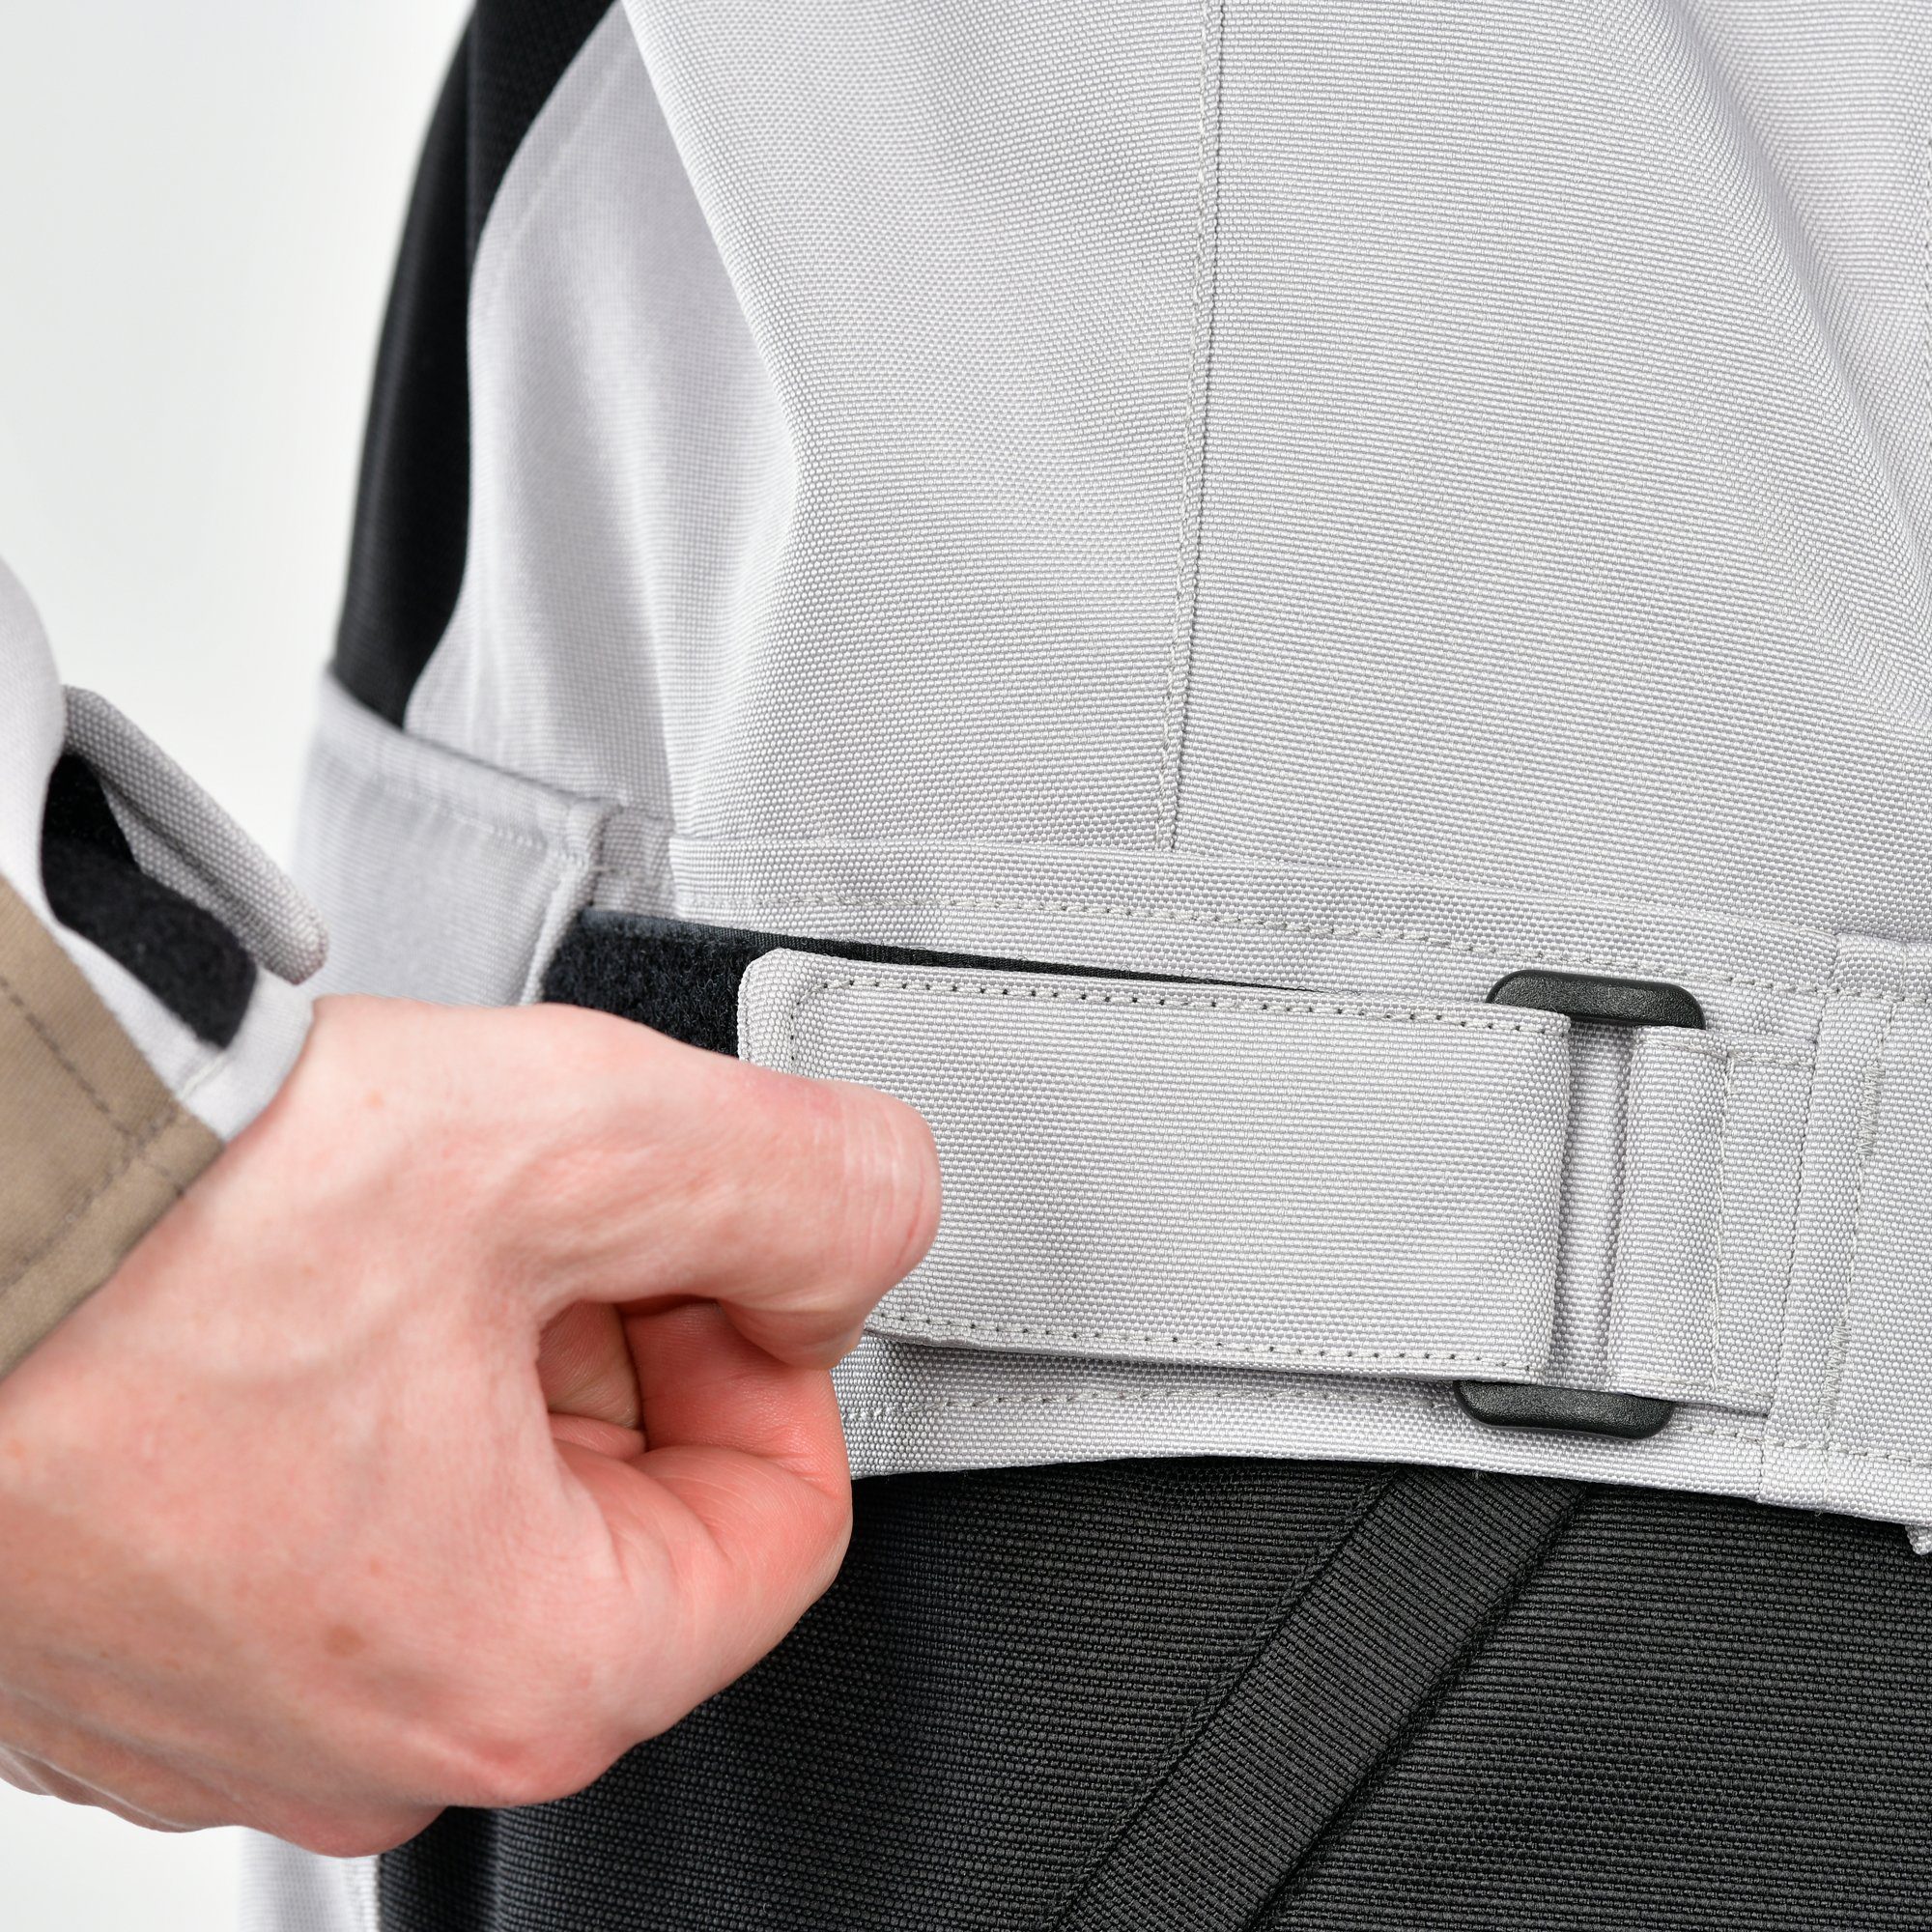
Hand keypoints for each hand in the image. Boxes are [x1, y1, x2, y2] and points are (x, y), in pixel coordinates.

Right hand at [0, 993, 937, 1852]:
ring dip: (492, 1351)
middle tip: (545, 1209)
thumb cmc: (159, 1220)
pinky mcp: (133, 1642)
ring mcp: (229, 1707)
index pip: (784, 1522)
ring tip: (409, 1229)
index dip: (767, 1344)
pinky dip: (363, 1397)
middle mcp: (367, 1742)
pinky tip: (305, 1289)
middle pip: (629, 1517)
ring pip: (481, 1511)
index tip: (705, 1248)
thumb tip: (872, 1220)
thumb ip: (809, 1182)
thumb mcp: (583, 1136)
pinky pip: (334, 1523)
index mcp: (519, 1676)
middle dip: (624, 1336)